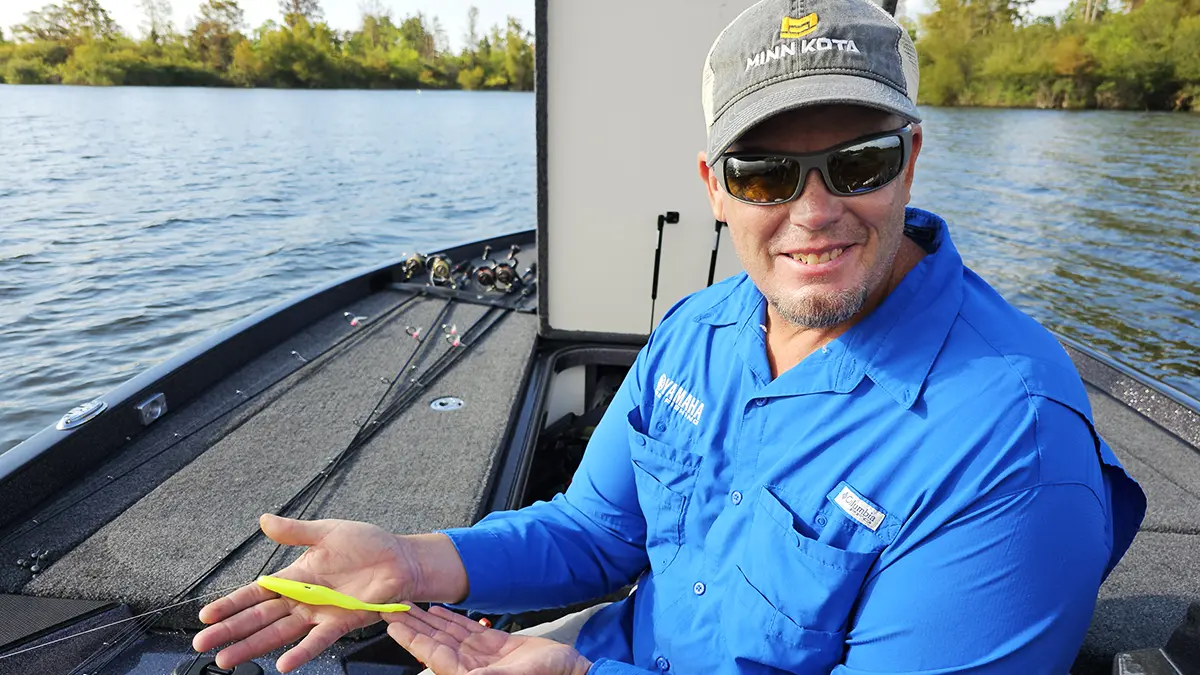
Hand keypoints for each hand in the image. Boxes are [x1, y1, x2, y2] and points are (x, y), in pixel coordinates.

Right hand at [193, 514, 415, 672]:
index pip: (255, 593)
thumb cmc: (367, 544)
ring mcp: (320, 613)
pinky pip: (317, 641)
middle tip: (202, 645)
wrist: (401, 558)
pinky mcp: (341, 622)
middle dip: (230, 631)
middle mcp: (303, 599)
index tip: (205, 617)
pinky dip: (301, 653)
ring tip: (227, 661)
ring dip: (253, 647)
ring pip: (279, 634)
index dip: (230, 604)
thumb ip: (295, 532)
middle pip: (259, 618)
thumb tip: (263, 520)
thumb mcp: (327, 531)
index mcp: (295, 576)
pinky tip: (283, 664)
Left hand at [386, 605, 592, 674]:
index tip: (395, 626)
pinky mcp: (492, 645)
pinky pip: (465, 629)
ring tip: (409, 605)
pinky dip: (450, 619)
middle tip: (393, 608)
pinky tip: (437, 610)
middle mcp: (470, 666)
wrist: (571, 671)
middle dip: (413, 626)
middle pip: (434, 643)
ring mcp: (480, 655)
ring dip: (427, 620)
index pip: (434, 655)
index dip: (413, 640)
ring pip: (446, 634)